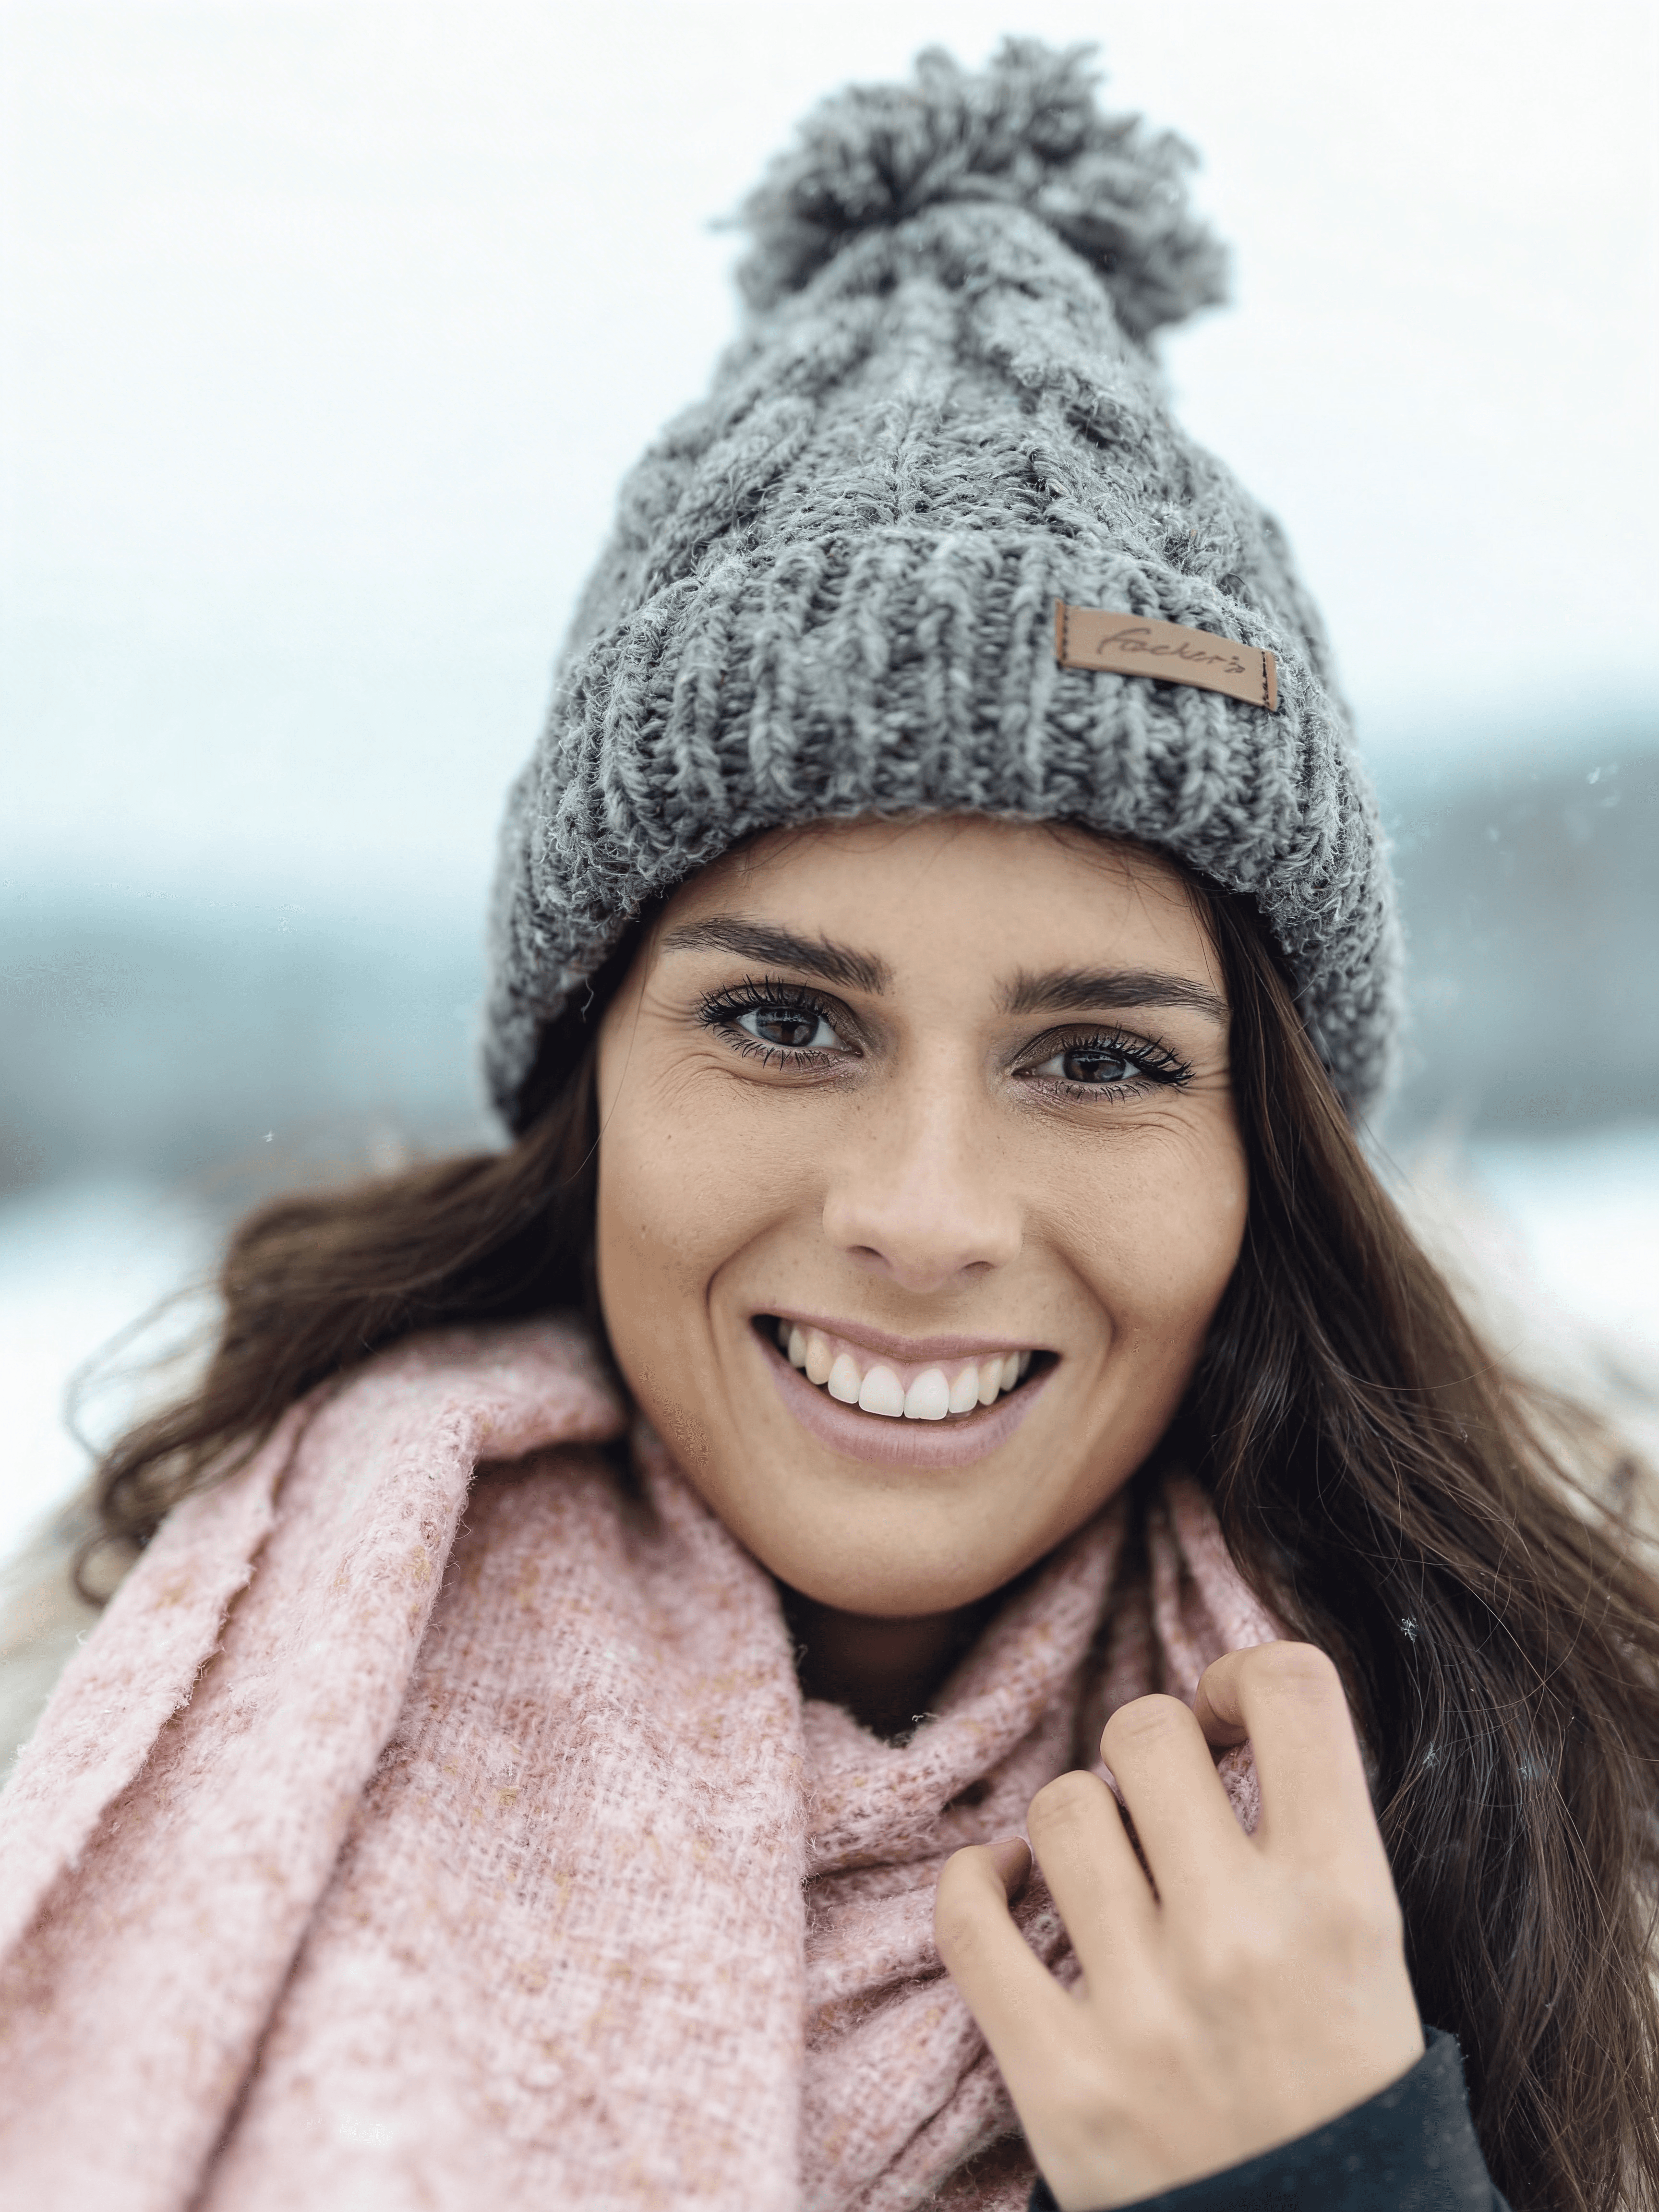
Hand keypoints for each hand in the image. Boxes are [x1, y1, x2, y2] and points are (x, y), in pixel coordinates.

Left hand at [934, 1643, 1423, 2210]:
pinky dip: (976, 1881)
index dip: (1240, 1675)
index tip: (1228, 1718)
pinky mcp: (1058, 2081)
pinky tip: (1005, 1884)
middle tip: (1159, 1803)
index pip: (1290, 1688)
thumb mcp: (1371, 1957)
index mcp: (1343, 1905)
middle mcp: (1242, 1943)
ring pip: (1059, 1809)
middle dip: (1147, 1749)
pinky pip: (969, 1918)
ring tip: (1103, 1868)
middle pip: (1145, 1731)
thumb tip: (1217, 1715)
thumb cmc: (1340, 2098)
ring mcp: (1143, 2013)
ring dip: (1076, 1824)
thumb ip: (1308, 1835)